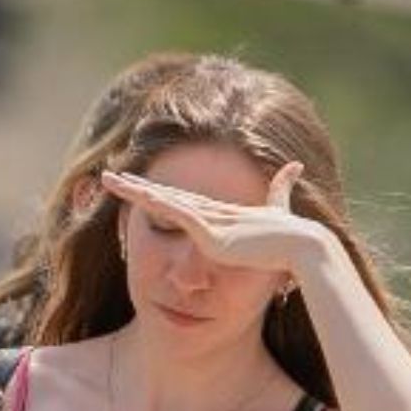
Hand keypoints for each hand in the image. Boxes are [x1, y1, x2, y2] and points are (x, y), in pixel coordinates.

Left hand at [100, 163, 331, 274]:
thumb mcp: (281, 213)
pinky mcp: (210, 232)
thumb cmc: (290, 239)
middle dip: (136, 186)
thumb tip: (295, 164)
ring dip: (133, 190)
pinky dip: (155, 203)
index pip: (182, 201)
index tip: (139, 184)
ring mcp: (210, 220)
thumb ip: (281, 190)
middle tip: (110, 176)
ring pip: (163, 200)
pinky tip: (136, 195)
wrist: (302, 246)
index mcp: (223, 213)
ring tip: (108, 180)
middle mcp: (212, 212)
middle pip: (165, 195)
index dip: (159, 192)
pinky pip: (175, 215)